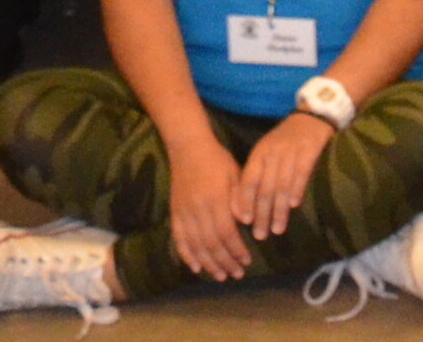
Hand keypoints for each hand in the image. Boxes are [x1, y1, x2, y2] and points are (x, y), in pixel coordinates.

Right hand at [163, 124, 258, 282]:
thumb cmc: (217, 161)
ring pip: (196, 245)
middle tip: (236, 274)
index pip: (227, 232)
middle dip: (225, 262)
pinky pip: (179, 239)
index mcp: (216, 199)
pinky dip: (186, 255)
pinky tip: (195, 267)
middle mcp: (198, 209)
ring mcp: (184, 212)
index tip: (247, 261)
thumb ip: (240, 198)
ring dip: (208, 263)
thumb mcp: (235, 174)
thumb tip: (246, 223)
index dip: (236, 249)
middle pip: (211, 243)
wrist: (188, 148)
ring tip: (220, 276)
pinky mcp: (175, 213)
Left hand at [227, 109, 332, 242]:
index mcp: (259, 154)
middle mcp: (273, 153)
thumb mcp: (266, 153)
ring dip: (279, 210)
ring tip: (277, 229)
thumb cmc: (284, 140)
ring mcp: (291, 152)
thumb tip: (245, 207)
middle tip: (260, 235)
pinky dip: (297, 189)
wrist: (310, 117)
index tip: (245, 221)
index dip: (246, 201)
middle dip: (262, 213)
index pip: (249, 180)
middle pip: (265, 188)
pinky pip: (301, 173)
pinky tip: (295, 206)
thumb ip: (257, 175)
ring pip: (282, 185)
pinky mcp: (309, 151)